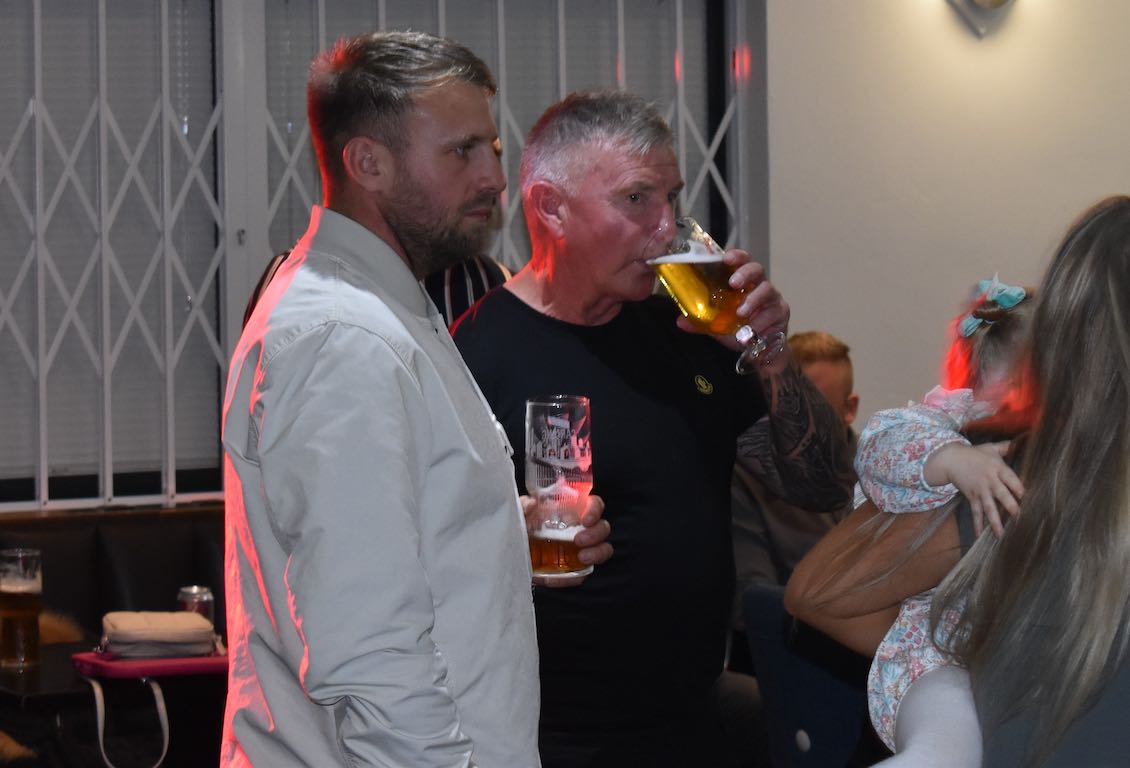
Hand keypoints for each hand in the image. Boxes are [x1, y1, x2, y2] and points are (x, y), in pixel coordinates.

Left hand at [521, 494, 612, 587]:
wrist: (512, 553)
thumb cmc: (521, 527)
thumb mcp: (520, 513)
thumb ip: (523, 505)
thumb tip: (532, 503)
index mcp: (572, 511)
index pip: (593, 504)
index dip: (594, 509)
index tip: (585, 520)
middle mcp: (581, 528)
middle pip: (603, 527)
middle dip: (596, 534)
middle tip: (579, 540)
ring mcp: (580, 549)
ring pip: (603, 550)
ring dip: (596, 553)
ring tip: (582, 557)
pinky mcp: (573, 570)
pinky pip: (580, 575)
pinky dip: (570, 579)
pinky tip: (552, 579)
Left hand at [674, 249, 790, 374]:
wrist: (761, 350)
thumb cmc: (739, 329)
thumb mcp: (717, 326)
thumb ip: (701, 321)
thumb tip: (680, 320)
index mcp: (743, 282)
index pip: (741, 261)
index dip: (736, 256)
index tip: (726, 258)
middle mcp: (759, 285)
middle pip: (757, 269)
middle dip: (745, 273)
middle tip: (733, 283)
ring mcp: (772, 297)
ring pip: (767, 290)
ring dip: (752, 301)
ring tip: (741, 313)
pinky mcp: (781, 312)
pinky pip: (773, 313)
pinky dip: (761, 322)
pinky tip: (752, 331)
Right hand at [926, 442, 1022, 536]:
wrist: (950, 460)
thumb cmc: (974, 454)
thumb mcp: (990, 448)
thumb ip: (1006, 447)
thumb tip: (1022, 439)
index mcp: (997, 468)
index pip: (1011, 479)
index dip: (1019, 488)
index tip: (1026, 497)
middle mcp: (990, 481)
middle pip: (1002, 495)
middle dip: (1010, 506)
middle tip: (1018, 516)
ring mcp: (980, 491)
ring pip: (989, 507)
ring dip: (995, 521)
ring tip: (1001, 534)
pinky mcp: (972, 497)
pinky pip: (976, 512)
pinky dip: (977, 524)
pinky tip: (980, 534)